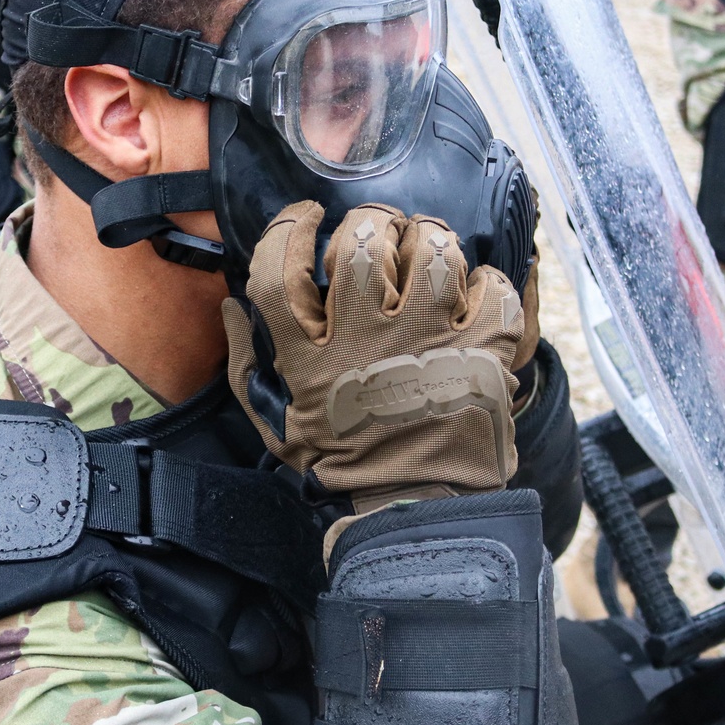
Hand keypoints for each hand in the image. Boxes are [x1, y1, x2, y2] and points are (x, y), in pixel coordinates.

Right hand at [222, 201, 524, 496]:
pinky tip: (473, 294)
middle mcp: (366, 339)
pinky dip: (488, 282)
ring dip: (429, 240)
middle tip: (378, 235)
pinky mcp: (479, 354)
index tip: (304, 216)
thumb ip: (245, 364)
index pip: (278, 272)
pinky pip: (493, 289)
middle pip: (362, 243)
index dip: (287, 229)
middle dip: (370, 224)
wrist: (413, 508)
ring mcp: (428, 343)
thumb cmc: (340, 462)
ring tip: (427, 252)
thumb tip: (231, 307)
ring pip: (432, 251)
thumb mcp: (275, 422)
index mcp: (310, 356)